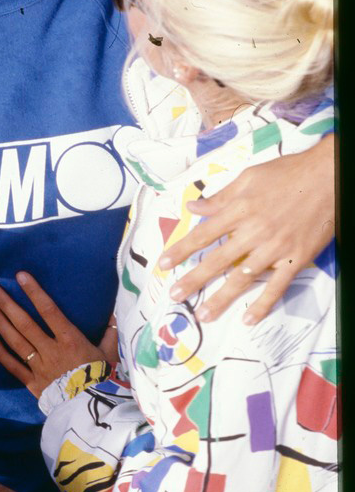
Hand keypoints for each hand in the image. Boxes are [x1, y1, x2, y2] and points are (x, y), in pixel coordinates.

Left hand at [0, 271, 114, 397]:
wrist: (94, 412)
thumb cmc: (104, 380)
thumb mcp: (112, 353)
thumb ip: (111, 331)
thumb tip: (116, 311)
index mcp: (70, 339)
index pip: (49, 310)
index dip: (34, 292)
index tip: (20, 276)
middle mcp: (51, 350)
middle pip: (25, 324)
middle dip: (7, 304)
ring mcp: (40, 367)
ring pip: (16, 342)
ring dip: (0, 323)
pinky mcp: (33, 384)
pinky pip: (14, 367)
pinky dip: (1, 354)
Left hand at [158, 135, 334, 324]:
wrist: (328, 177)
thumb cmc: (288, 173)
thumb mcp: (249, 177)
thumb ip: (221, 196)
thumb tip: (193, 205)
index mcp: (239, 210)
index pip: (202, 234)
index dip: (181, 251)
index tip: (163, 265)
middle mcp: (253, 231)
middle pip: (217, 260)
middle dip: (193, 280)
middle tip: (175, 296)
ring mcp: (275, 248)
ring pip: (243, 278)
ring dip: (222, 298)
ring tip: (205, 315)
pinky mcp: (295, 258)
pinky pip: (277, 286)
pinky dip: (263, 304)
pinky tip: (249, 318)